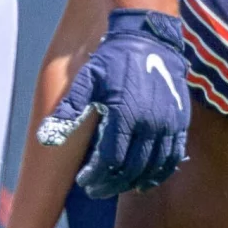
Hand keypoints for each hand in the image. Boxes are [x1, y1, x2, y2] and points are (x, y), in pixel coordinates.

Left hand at [37, 9, 189, 198]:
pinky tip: (146, 179)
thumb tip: (47, 138)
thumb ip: (70, 110)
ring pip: (153, 168)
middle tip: (97, 189)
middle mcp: (150, 124)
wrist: (150, 38)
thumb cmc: (114, 58)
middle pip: (131, 169)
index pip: (110, 160)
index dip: (96, 176)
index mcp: (125, 115)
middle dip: (112, 183)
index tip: (85, 181)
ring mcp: (168, 125)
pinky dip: (159, 173)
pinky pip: (173, 158)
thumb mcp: (88, 80)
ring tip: (119, 185)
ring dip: (134, 182)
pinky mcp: (181, 123)